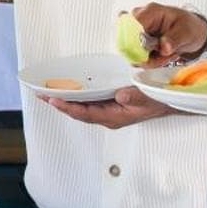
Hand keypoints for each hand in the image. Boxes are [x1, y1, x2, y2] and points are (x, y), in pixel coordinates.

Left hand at [39, 86, 180, 128]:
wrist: (167, 101)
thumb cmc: (157, 100)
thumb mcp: (148, 98)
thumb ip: (134, 97)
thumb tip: (120, 95)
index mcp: (114, 117)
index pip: (85, 114)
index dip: (68, 107)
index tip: (53, 100)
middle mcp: (107, 117)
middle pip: (78, 112)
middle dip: (59, 104)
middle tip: (40, 95)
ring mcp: (107, 112)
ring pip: (81, 107)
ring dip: (65, 100)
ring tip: (46, 92)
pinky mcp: (109, 105)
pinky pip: (88, 102)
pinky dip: (75, 96)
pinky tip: (66, 89)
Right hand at [131, 3, 206, 66]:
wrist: (191, 31)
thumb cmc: (189, 26)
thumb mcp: (187, 32)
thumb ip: (175, 39)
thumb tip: (163, 47)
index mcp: (150, 11)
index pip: (131, 26)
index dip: (136, 44)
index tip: (150, 54)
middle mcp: (138, 20)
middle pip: (127, 42)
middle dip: (146, 56)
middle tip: (166, 55)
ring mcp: (136, 32)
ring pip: (131, 53)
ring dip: (150, 60)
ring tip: (167, 55)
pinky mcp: (136, 43)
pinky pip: (136, 57)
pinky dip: (149, 61)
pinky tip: (162, 56)